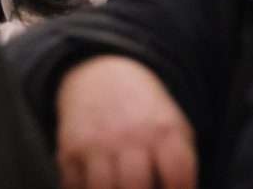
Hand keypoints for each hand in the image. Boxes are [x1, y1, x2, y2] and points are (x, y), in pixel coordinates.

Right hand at [55, 55, 196, 188]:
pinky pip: (75, 186)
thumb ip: (182, 163)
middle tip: (140, 188)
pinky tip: (96, 185)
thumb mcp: (173, 125)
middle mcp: (129, 135)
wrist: (101, 75)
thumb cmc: (144, 114)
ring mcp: (97, 142)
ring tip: (120, 186)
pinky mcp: (70, 150)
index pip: (178, 176)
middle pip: (137, 187)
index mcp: (163, 130)